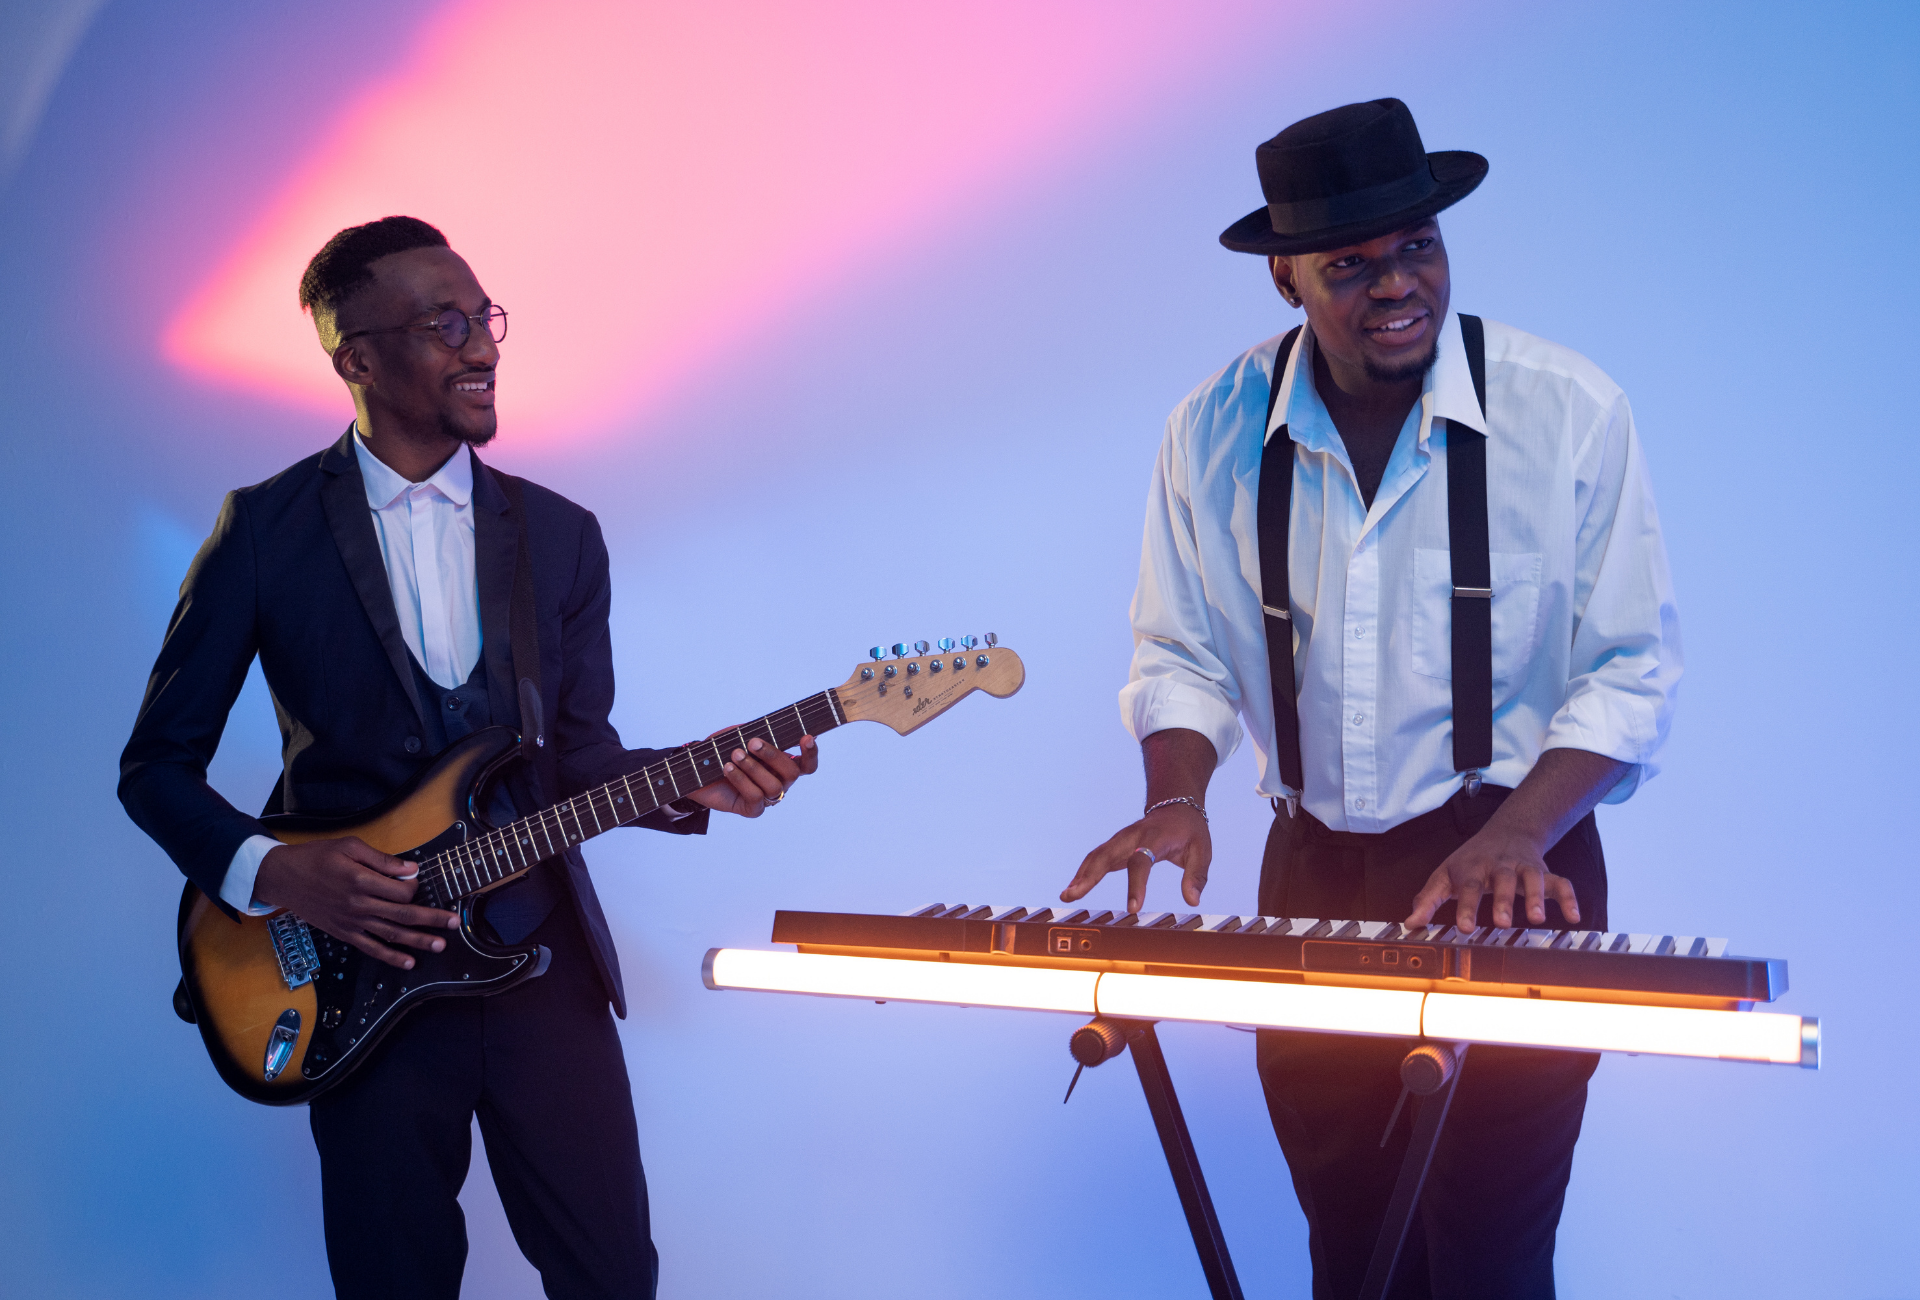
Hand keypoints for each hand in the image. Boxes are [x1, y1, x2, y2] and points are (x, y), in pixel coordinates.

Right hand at [252, 836, 461, 970]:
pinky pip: (371, 948)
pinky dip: (391, 957)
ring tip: (441, 944)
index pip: (402, 891)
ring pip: (392, 934)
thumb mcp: (349, 846)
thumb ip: (382, 860)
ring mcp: (352, 922)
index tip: (416, 881)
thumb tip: (411, 869)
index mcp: (362, 881)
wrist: (282, 878)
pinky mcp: (344, 933)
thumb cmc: (316, 857)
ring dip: (419, 941)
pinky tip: (409, 962)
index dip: (415, 887)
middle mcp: (359, 905)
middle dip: (432, 919)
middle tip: (454, 922)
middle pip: (403, 915)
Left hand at [687, 734, 818, 817]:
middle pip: (792, 773)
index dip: (811, 753)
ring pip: (773, 786)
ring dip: (753, 767)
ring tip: (735, 754)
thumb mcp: (737, 735)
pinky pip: (755, 797)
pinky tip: (728, 768)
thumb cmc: (722, 751)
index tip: (807, 737)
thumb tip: (766, 729)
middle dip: (773, 755)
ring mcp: (767, 798)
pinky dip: (741, 780)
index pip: (806, 764)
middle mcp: (780, 782)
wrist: (697, 770)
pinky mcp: (752, 810)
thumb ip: (753, 731)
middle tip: (752, 742)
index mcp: (782, 764)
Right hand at [1059, 802, 1211, 915]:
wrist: (1176, 806)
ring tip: (1067, 896)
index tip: (1133, 908)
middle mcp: (1132, 837)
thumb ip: (1196, 876)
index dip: (1136, 885)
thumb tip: (1192, 901)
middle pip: (1107, 855)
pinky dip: (1083, 873)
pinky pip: (1096, 858)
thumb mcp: (1202, 851)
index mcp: (1154, 838)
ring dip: (1080, 875)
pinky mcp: (1115, 846)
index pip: (1141, 861)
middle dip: (1089, 876)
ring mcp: (1120, 840)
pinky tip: (1073, 889)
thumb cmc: (1189, 831)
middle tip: (1073, 895)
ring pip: (1096, 856)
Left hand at [1404, 823, 1580, 931]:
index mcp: (1473, 868)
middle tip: (1502, 923)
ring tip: (1537, 919)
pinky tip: (1574, 917)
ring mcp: (1523, 868)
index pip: (1469, 887)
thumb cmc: (1470, 861)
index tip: (1465, 928)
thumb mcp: (1444, 876)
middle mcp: (1499, 866)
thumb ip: (1428, 900)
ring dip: (1535, 897)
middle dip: (1503, 901)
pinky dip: (1569, 898)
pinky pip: (1560, 883)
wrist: (1505, 832)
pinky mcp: (1544, 872)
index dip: (1467, 907)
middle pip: (1502, 881)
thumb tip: (1409, 924)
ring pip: (1532, 879)